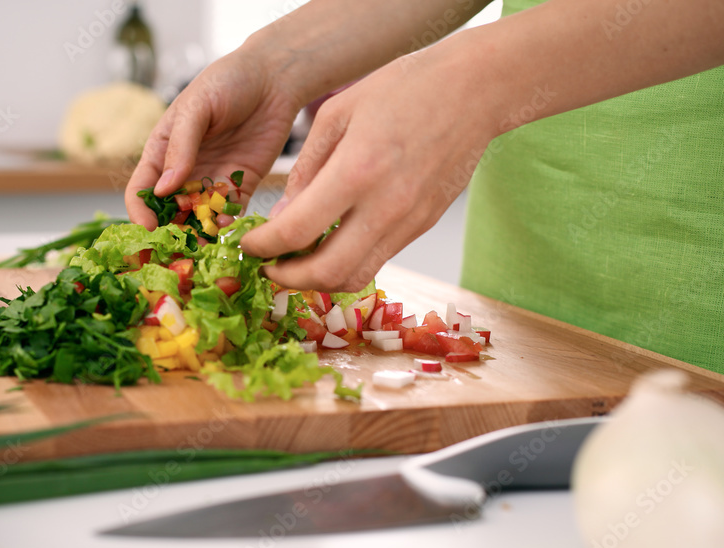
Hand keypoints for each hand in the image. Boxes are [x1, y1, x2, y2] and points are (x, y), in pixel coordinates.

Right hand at [126, 50, 301, 229]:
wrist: (274, 78)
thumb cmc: (227, 82)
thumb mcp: (196, 107)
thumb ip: (181, 147)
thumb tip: (162, 189)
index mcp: (162, 151)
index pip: (141, 190)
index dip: (141, 212)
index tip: (149, 229)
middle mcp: (184, 171)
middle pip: (168, 211)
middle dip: (169, 232)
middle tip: (176, 250)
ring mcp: (212, 180)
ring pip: (198, 218)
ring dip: (199, 234)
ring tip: (204, 245)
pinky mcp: (240, 186)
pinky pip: (229, 213)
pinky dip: (227, 225)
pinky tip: (228, 226)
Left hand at [240, 40, 496, 292]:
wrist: (476, 90)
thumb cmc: (406, 88)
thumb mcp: (338, 112)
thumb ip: (306, 168)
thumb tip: (282, 214)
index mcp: (356, 170)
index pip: (296, 231)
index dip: (263, 246)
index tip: (249, 244)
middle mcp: (384, 206)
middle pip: (326, 273)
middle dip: (287, 279)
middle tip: (268, 267)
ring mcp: (408, 222)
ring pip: (354, 277)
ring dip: (318, 281)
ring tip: (297, 263)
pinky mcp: (422, 227)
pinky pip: (376, 260)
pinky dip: (346, 263)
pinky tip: (331, 245)